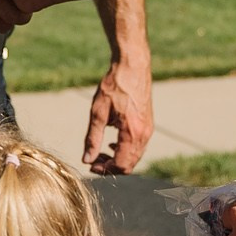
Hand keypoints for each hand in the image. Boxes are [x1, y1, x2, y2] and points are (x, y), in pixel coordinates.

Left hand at [83, 52, 153, 174]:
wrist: (133, 66)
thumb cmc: (115, 86)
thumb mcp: (98, 113)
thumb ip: (93, 138)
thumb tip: (87, 159)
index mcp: (132, 133)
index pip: (120, 164)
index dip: (104, 169)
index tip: (90, 164)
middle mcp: (144, 135)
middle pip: (129, 164)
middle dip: (111, 166)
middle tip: (93, 160)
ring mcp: (148, 130)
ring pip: (135, 157)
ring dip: (118, 158)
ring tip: (101, 152)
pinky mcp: (148, 124)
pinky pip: (138, 146)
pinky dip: (125, 150)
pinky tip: (113, 142)